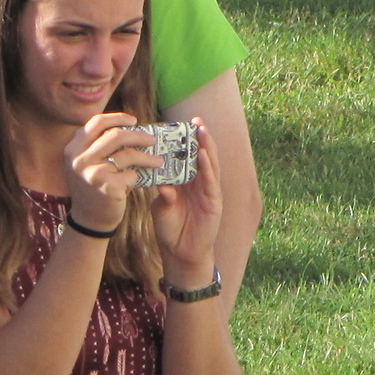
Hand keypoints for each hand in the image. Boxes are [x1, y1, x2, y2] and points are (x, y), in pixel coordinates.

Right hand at [63, 113, 156, 234]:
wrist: (89, 219)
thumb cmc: (94, 187)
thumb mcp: (88, 163)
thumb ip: (100, 146)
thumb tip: (133, 127)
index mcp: (73, 148)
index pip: (96, 122)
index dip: (117, 118)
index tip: (134, 120)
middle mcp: (78, 159)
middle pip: (116, 135)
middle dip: (139, 136)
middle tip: (153, 140)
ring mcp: (91, 172)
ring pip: (128, 154)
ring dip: (148, 158)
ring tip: (159, 161)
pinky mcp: (105, 186)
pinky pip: (131, 174)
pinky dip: (138, 177)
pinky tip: (138, 182)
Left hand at [151, 119, 223, 288]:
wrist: (180, 253)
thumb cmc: (170, 230)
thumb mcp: (161, 208)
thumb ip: (162, 194)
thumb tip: (160, 182)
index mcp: (186, 183)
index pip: (187, 158)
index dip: (186, 143)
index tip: (181, 125)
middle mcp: (199, 185)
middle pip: (202, 157)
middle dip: (200, 139)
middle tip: (195, 121)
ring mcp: (208, 192)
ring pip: (209, 165)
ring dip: (207, 148)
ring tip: (202, 131)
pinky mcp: (214, 202)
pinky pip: (211, 181)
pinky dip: (208, 167)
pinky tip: (204, 155)